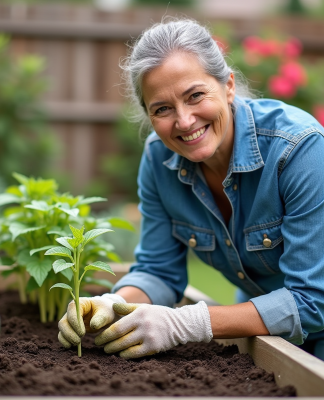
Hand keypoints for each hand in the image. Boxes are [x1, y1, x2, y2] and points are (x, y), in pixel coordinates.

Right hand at [58, 293, 125, 348]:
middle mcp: (72, 310)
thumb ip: (100, 318)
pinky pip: (62, 334)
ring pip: (62, 328)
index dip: (75, 323)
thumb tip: (93, 325)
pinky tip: (70, 346)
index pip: (72, 311)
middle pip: (63, 321)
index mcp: (80, 303)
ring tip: (76, 344)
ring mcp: (69, 319)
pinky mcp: (69, 327)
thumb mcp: (106, 313)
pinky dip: (64, 341)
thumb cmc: (106, 311)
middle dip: (69, 333)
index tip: (82, 333)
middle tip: (78, 341)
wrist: (105, 314)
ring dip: (67, 337)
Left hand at [95, 301, 212, 358]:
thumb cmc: (157, 315)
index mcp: (139, 314)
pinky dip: (125, 355)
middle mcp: (143, 325)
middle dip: (107, 343)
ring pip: (125, 347)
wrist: (179, 324)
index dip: (105, 334)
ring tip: (108, 350)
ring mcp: (149, 337)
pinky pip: (135, 354)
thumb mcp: (143, 307)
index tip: (98, 338)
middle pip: (119, 338)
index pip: (117, 327)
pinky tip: (121, 354)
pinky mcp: (154, 347)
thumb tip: (112, 307)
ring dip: (114, 350)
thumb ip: (127, 308)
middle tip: (100, 346)